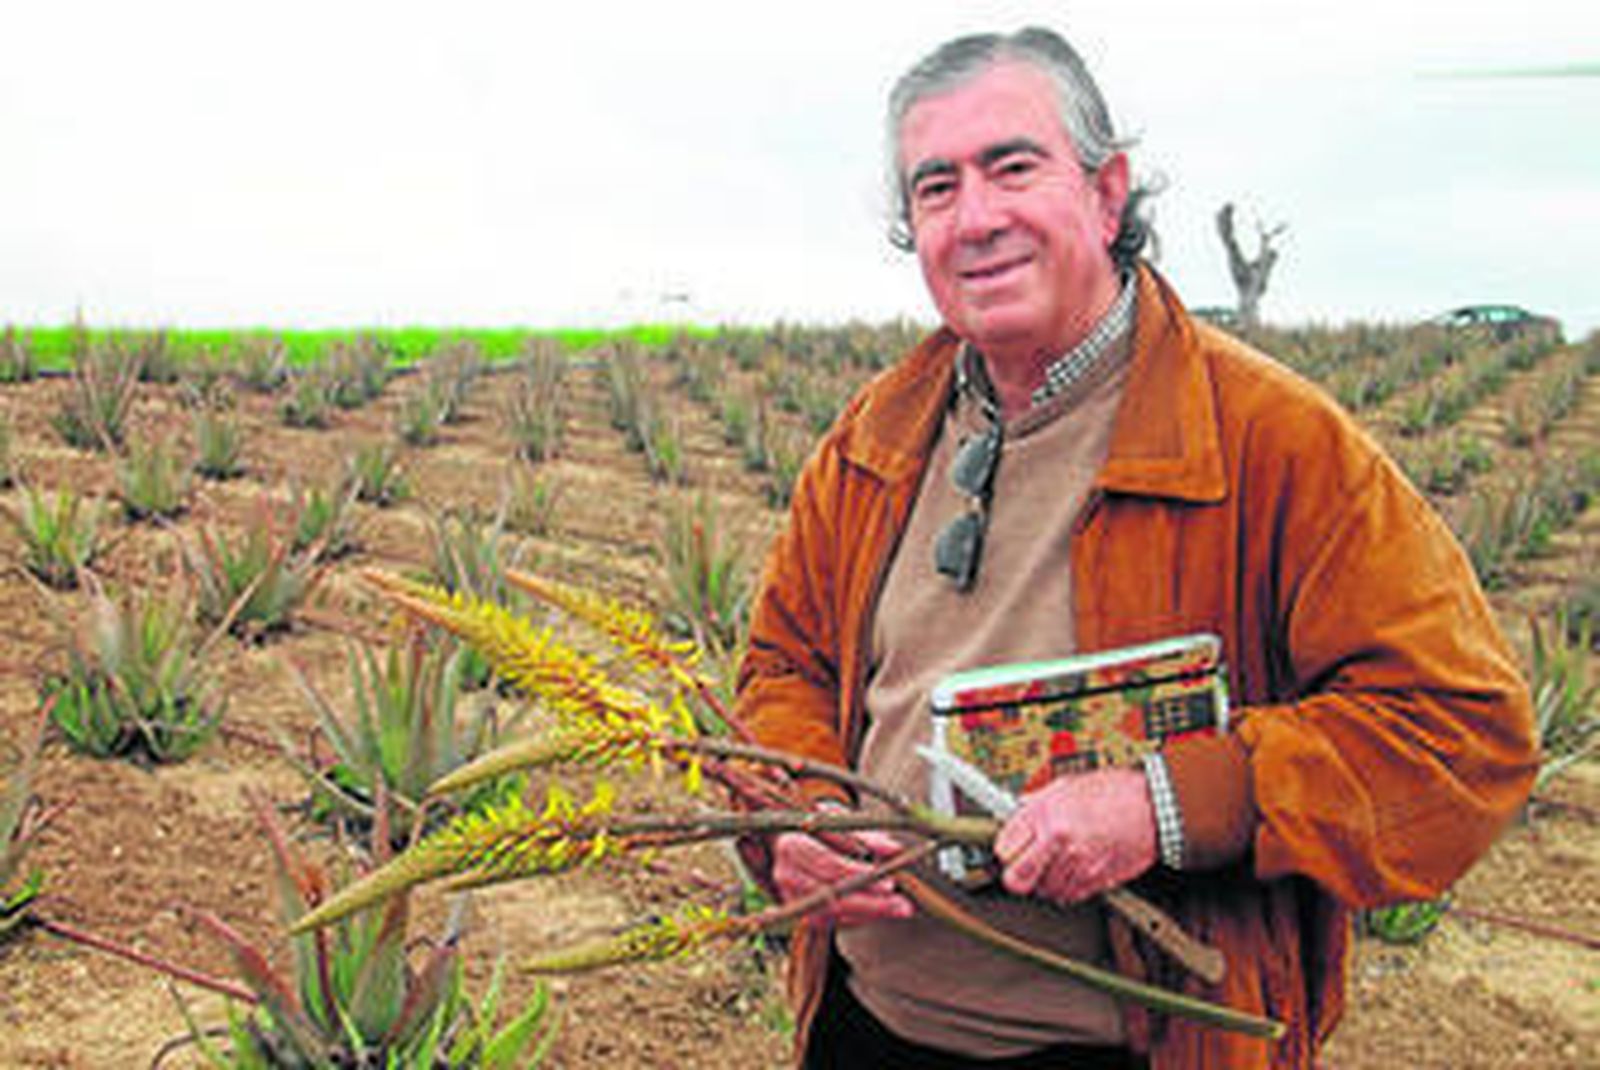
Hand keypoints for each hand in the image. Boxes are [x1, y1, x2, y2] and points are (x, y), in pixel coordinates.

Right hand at [771, 828, 914, 926]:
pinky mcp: (802, 912)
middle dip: (870, 902)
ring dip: (870, 912)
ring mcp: (791, 898)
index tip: (890, 882)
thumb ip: (867, 836)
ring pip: (833, 913)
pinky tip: (882, 909)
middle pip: (831, 896)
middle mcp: (786, 875)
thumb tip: (895, 850)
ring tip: (900, 908)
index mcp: (792, 845)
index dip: (860, 875)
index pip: (829, 864)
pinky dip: (860, 916)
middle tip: (902, 904)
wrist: (793, 840)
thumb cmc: (819, 828)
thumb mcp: (842, 821)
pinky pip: (834, 921)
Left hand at [993, 768, 1156, 904]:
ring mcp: (1077, 865)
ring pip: (1042, 891)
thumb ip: (1035, 802)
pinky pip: (1067, 896)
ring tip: (1054, 862)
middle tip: (1021, 864)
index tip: (1010, 847)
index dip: (1005, 849)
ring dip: (1043, 880)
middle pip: (1016, 879)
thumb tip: (1014, 813)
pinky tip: (1071, 869)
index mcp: (1046, 815)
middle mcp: (1059, 842)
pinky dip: (1065, 887)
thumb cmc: (1115, 792)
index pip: (1003, 848)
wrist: (1153, 807)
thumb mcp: (1065, 785)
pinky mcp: (1095, 881)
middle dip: (1015, 873)